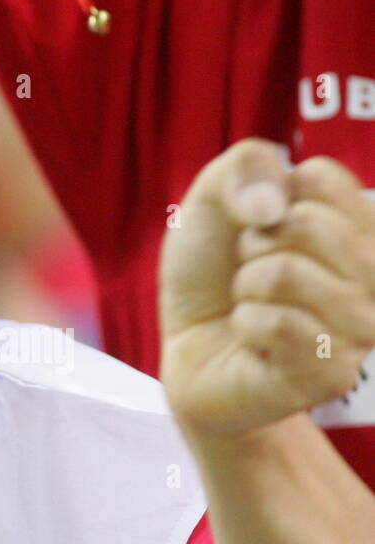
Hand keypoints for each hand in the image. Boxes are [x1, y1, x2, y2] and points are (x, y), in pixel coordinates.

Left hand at [160, 138, 374, 437]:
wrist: (185, 343)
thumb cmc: (212, 269)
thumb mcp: (214, 198)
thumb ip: (247, 167)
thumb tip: (272, 208)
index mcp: (360, 228)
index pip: (323, 178)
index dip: (268, 196)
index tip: (260, 225)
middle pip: (307, 224)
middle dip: (252, 244)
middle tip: (249, 270)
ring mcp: (360, 330)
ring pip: (288, 274)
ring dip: (247, 286)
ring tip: (252, 304)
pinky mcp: (333, 375)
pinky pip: (279, 324)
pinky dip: (246, 323)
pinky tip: (253, 338)